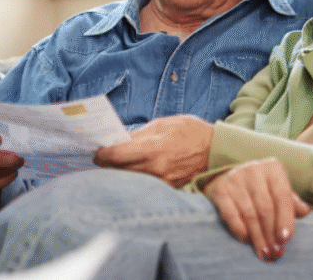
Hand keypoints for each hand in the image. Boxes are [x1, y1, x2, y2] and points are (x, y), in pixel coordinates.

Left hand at [94, 114, 212, 187]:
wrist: (216, 150)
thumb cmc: (191, 132)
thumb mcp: (165, 124)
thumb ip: (141, 134)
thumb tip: (121, 141)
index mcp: (153, 148)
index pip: (116, 155)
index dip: (102, 153)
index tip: (96, 151)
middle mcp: (155, 168)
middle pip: (118, 170)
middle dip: (106, 164)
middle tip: (100, 158)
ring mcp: (161, 181)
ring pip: (130, 179)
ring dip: (119, 172)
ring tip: (113, 165)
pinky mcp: (167, 188)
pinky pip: (144, 184)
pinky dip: (135, 178)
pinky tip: (132, 171)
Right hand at [203, 158, 309, 260]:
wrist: (228, 175)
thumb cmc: (260, 186)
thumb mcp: (277, 189)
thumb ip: (291, 201)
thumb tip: (305, 211)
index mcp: (273, 169)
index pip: (282, 196)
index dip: (285, 219)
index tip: (285, 239)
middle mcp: (253, 171)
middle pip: (265, 208)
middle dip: (271, 234)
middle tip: (275, 252)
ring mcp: (235, 179)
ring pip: (249, 214)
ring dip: (258, 237)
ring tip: (264, 253)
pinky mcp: (220, 190)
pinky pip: (230, 214)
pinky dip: (239, 229)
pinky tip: (246, 240)